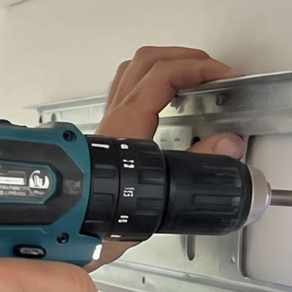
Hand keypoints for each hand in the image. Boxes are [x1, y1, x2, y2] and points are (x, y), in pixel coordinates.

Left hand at [94, 46, 245, 263]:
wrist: (65, 234)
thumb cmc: (98, 218)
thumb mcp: (158, 195)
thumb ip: (196, 166)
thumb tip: (227, 143)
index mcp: (126, 125)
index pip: (162, 75)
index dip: (197, 67)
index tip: (224, 76)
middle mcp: (113, 118)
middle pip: (145, 62)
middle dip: (183, 57)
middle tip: (212, 70)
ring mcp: (107, 123)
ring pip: (131, 73)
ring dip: (164, 66)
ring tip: (192, 76)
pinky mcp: (105, 134)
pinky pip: (126, 92)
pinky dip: (150, 83)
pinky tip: (166, 99)